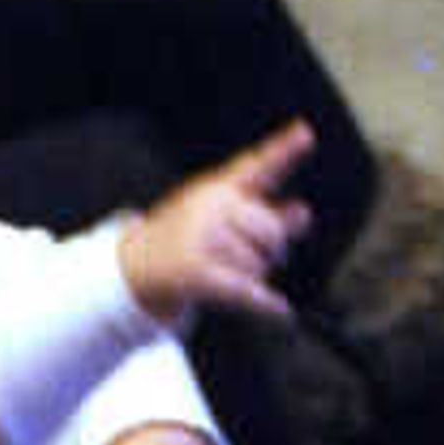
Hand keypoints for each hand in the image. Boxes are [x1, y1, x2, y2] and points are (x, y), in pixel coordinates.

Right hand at [118, 121, 315, 326]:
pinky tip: (282, 312)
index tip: (306, 133)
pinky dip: (265, 305)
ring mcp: (202, 239)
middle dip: (271, 249)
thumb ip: (267, 215)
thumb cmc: (186, 237)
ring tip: (228, 272)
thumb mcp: (225, 219)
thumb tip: (304, 214)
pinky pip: (244, 290)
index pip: (257, 167)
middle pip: (270, 232)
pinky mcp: (196, 273)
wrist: (137, 263)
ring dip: (254, 276)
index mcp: (219, 188)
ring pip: (257, 265)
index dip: (284, 150)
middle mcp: (210, 207)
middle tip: (258, 256)